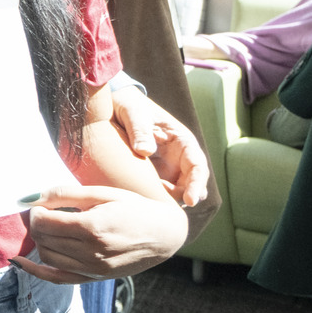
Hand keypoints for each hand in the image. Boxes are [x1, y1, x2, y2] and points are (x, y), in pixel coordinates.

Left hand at [13, 185, 187, 282]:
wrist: (166, 235)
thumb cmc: (135, 208)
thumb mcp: (102, 193)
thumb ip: (64, 193)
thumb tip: (31, 196)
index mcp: (94, 227)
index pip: (44, 222)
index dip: (35, 211)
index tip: (41, 204)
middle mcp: (93, 252)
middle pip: (43, 239)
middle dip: (37, 224)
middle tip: (43, 213)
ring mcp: (94, 269)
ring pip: (47, 257)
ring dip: (40, 241)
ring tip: (49, 228)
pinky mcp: (95, 278)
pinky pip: (57, 279)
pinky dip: (35, 270)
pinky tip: (18, 262)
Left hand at [110, 90, 209, 206]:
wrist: (113, 103)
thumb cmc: (129, 105)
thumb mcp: (134, 113)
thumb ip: (140, 130)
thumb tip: (145, 151)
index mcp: (182, 141)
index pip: (198, 165)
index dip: (197, 183)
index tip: (191, 199)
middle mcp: (178, 157)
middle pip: (190, 183)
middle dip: (184, 197)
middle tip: (166, 208)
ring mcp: (166, 166)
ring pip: (175, 190)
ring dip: (167, 199)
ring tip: (150, 203)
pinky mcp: (152, 173)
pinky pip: (157, 189)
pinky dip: (152, 196)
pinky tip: (139, 200)